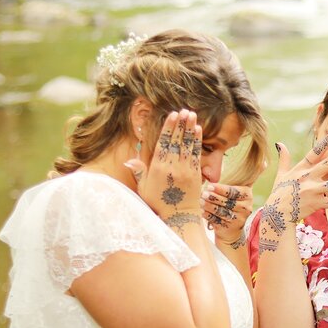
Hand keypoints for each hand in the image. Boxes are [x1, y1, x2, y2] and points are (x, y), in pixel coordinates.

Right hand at [139, 110, 204, 230]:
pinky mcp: (196, 174)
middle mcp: (173, 166)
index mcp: (158, 168)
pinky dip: (197, 141)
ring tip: (191, 114)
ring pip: (188, 144)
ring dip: (189, 128)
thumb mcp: (144, 188)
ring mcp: (186, 169)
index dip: (169, 128)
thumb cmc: (159, 203)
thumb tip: (129, 160)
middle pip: (177, 140)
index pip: (164, 143)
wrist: (179, 217)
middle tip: (184, 110)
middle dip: (180, 124)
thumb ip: (140, 172)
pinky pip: (196, 153)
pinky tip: (197, 130)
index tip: (172, 115)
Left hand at [202, 182, 253, 246]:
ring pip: (221, 211)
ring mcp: (239, 219)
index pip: (233, 191)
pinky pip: (217, 220)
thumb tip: (209, 178)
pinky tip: (202, 211)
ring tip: (201, 202)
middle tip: (203, 194)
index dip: (221, 189)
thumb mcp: (231, 194)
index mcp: (247, 195)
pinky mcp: (230, 228)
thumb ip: (225, 186)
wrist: (231, 227)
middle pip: (227, 201)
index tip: (209, 186)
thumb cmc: (229, 204)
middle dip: (213, 197)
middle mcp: (246, 207)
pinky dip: (208, 215)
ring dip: (209, 206)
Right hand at [257, 131, 327, 251]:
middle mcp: (308, 178)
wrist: (277, 214)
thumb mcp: (281, 174)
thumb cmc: (279, 193)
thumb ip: (284, 159)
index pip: (315, 151)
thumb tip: (280, 143)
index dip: (325, 140)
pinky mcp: (317, 203)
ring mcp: (313, 191)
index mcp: (301, 169)